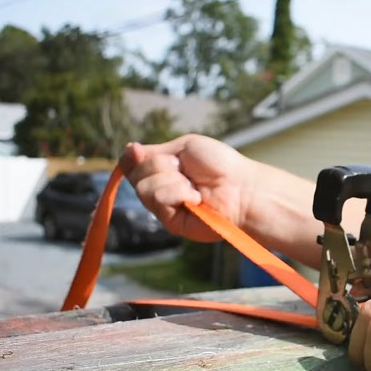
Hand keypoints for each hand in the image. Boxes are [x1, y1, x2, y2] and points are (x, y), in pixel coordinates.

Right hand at [119, 134, 256, 242]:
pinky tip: (196, 197)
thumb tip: (128, 149)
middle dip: (161, 166)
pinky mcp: (172, 223)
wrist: (242, 187)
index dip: (132, 158)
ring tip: (194, 186)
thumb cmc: (221, 165)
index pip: (132, 165)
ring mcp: (164, 208)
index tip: (138, 151)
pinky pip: (159, 200)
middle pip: (136, 175)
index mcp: (162, 171)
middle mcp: (160, 190)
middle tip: (186, 170)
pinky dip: (178, 192)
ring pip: (145, 188)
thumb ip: (155, 152)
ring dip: (172, 181)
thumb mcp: (185, 148)